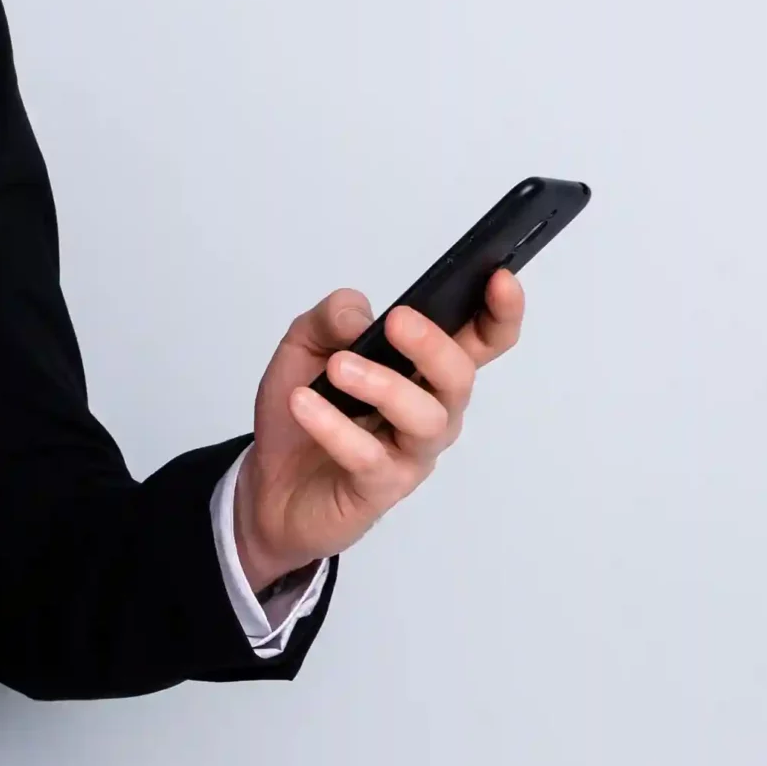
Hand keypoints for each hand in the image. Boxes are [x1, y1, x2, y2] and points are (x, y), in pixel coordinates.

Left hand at [231, 270, 526, 590]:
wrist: (266, 484)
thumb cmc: (302, 410)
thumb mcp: (305, 346)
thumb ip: (333, 319)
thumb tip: (360, 315)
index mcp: (423, 369)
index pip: (482, 340)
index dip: (500, 312)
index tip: (500, 279)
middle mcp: (430, 410)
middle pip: (459, 377)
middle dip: (433, 345)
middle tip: (396, 323)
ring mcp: (410, 452)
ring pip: (426, 419)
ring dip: (384, 386)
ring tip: (337, 368)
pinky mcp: (379, 487)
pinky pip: (369, 457)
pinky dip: (335, 427)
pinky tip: (304, 404)